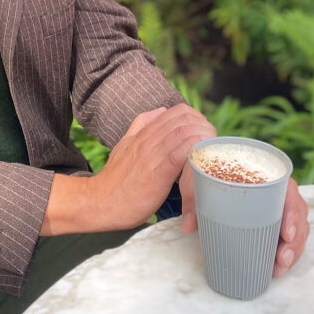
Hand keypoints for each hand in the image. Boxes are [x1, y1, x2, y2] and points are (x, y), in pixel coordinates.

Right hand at [90, 103, 215, 230]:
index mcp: (144, 131)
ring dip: (205, 143)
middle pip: (187, 120)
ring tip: (213, 159)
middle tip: (213, 149)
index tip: (204, 137)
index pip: (178, 112)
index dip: (197, 120)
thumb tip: (159, 111)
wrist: (99, 202)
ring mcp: (153, 152)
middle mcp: (149, 137)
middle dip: (206, 131)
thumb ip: (141, 126)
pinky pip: (184, 154)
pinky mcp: (158, 171)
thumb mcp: (125, 145)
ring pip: (188, 133)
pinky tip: (204, 168)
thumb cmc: (115, 180)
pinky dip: (198, 158)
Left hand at [179, 167, 308, 275]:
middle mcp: (276, 189)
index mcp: (264, 173)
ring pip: (296, 229)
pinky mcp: (273, 220)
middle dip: (294, 240)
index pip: (289, 191)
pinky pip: (288, 237)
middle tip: (281, 260)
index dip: (293, 213)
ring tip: (278, 268)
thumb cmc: (209, 170)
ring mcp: (277, 206)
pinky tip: (277, 267)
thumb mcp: (199, 179)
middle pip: (297, 214)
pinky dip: (286, 253)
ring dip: (292, 251)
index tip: (286, 233)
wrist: (208, 169)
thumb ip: (194, 199)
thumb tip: (188, 226)